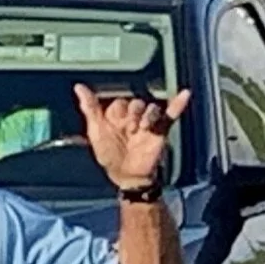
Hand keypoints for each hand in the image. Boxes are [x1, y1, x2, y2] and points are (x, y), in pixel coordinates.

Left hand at [74, 84, 192, 189]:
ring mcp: (148, 122)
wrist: (128, 176)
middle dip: (133, 114)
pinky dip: (178, 104)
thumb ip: (90, 109)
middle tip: (129, 130)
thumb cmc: (110, 156)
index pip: (119, 102)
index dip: (118, 112)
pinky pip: (171, 114)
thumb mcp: (96, 132)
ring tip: (143, 129)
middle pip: (136, 103)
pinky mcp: (161, 130)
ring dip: (147, 116)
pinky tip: (185, 94)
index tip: (115, 124)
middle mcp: (133, 117)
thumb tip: (79, 87)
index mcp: (117, 116)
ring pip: (151, 108)